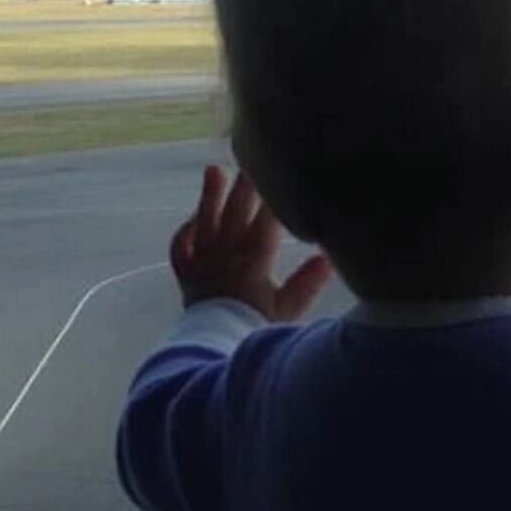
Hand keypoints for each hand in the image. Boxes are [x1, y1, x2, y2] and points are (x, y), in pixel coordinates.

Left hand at [170, 166, 332, 320]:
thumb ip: (308, 282)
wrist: (214, 347)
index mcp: (252, 261)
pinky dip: (185, 231)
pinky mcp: (187, 274)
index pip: (265, 223)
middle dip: (245, 188)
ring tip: (214, 170)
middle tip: (252, 163)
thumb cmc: (254, 327)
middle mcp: (225, 255)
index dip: (274, 200)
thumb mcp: (288, 308)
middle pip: (235, 214)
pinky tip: (193, 218)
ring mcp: (202, 262)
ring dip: (210, 196)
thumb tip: (328, 256)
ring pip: (205, 222)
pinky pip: (181, 247)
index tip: (282, 177)